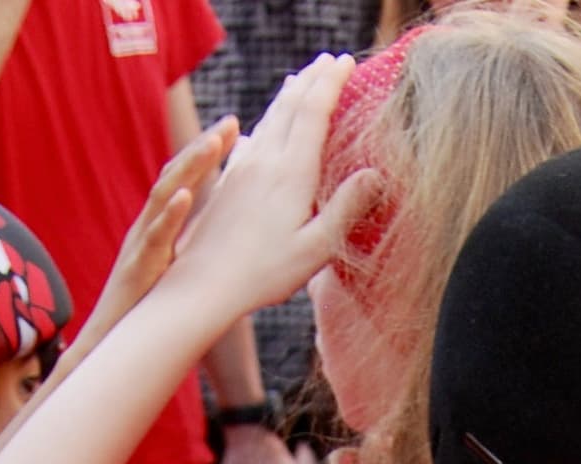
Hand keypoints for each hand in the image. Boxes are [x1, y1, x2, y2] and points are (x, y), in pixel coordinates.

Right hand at [83, 122, 229, 346]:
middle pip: (173, 176)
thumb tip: (223, 219)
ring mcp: (141, 245)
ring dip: (188, 169)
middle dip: (201, 147)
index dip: (206, 150)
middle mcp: (148, 227)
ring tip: (213, 145)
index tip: (234, 125)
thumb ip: (191, 239)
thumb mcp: (174, 265)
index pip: (183, 177)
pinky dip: (169, 216)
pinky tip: (185, 197)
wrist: (113, 345)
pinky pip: (153, 238)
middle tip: (230, 122)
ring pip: (162, 198)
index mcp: (160, 225)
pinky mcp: (138, 269)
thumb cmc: (148, 307)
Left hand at [161, 54, 386, 320]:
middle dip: (311, 79)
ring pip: (267, 119)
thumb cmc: (264, 274)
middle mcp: (265, 161)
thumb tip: (377, 173)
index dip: (331, 82)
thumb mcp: (316, 247)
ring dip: (286, 96)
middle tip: (328, 62)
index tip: (345, 61)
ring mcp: (242, 169)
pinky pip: (248, 141)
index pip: (314, 111)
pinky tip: (257, 131)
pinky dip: (263, 124)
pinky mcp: (226, 183)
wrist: (203, 285)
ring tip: (297, 81)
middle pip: (290, 106)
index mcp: (292, 172)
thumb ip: (346, 208)